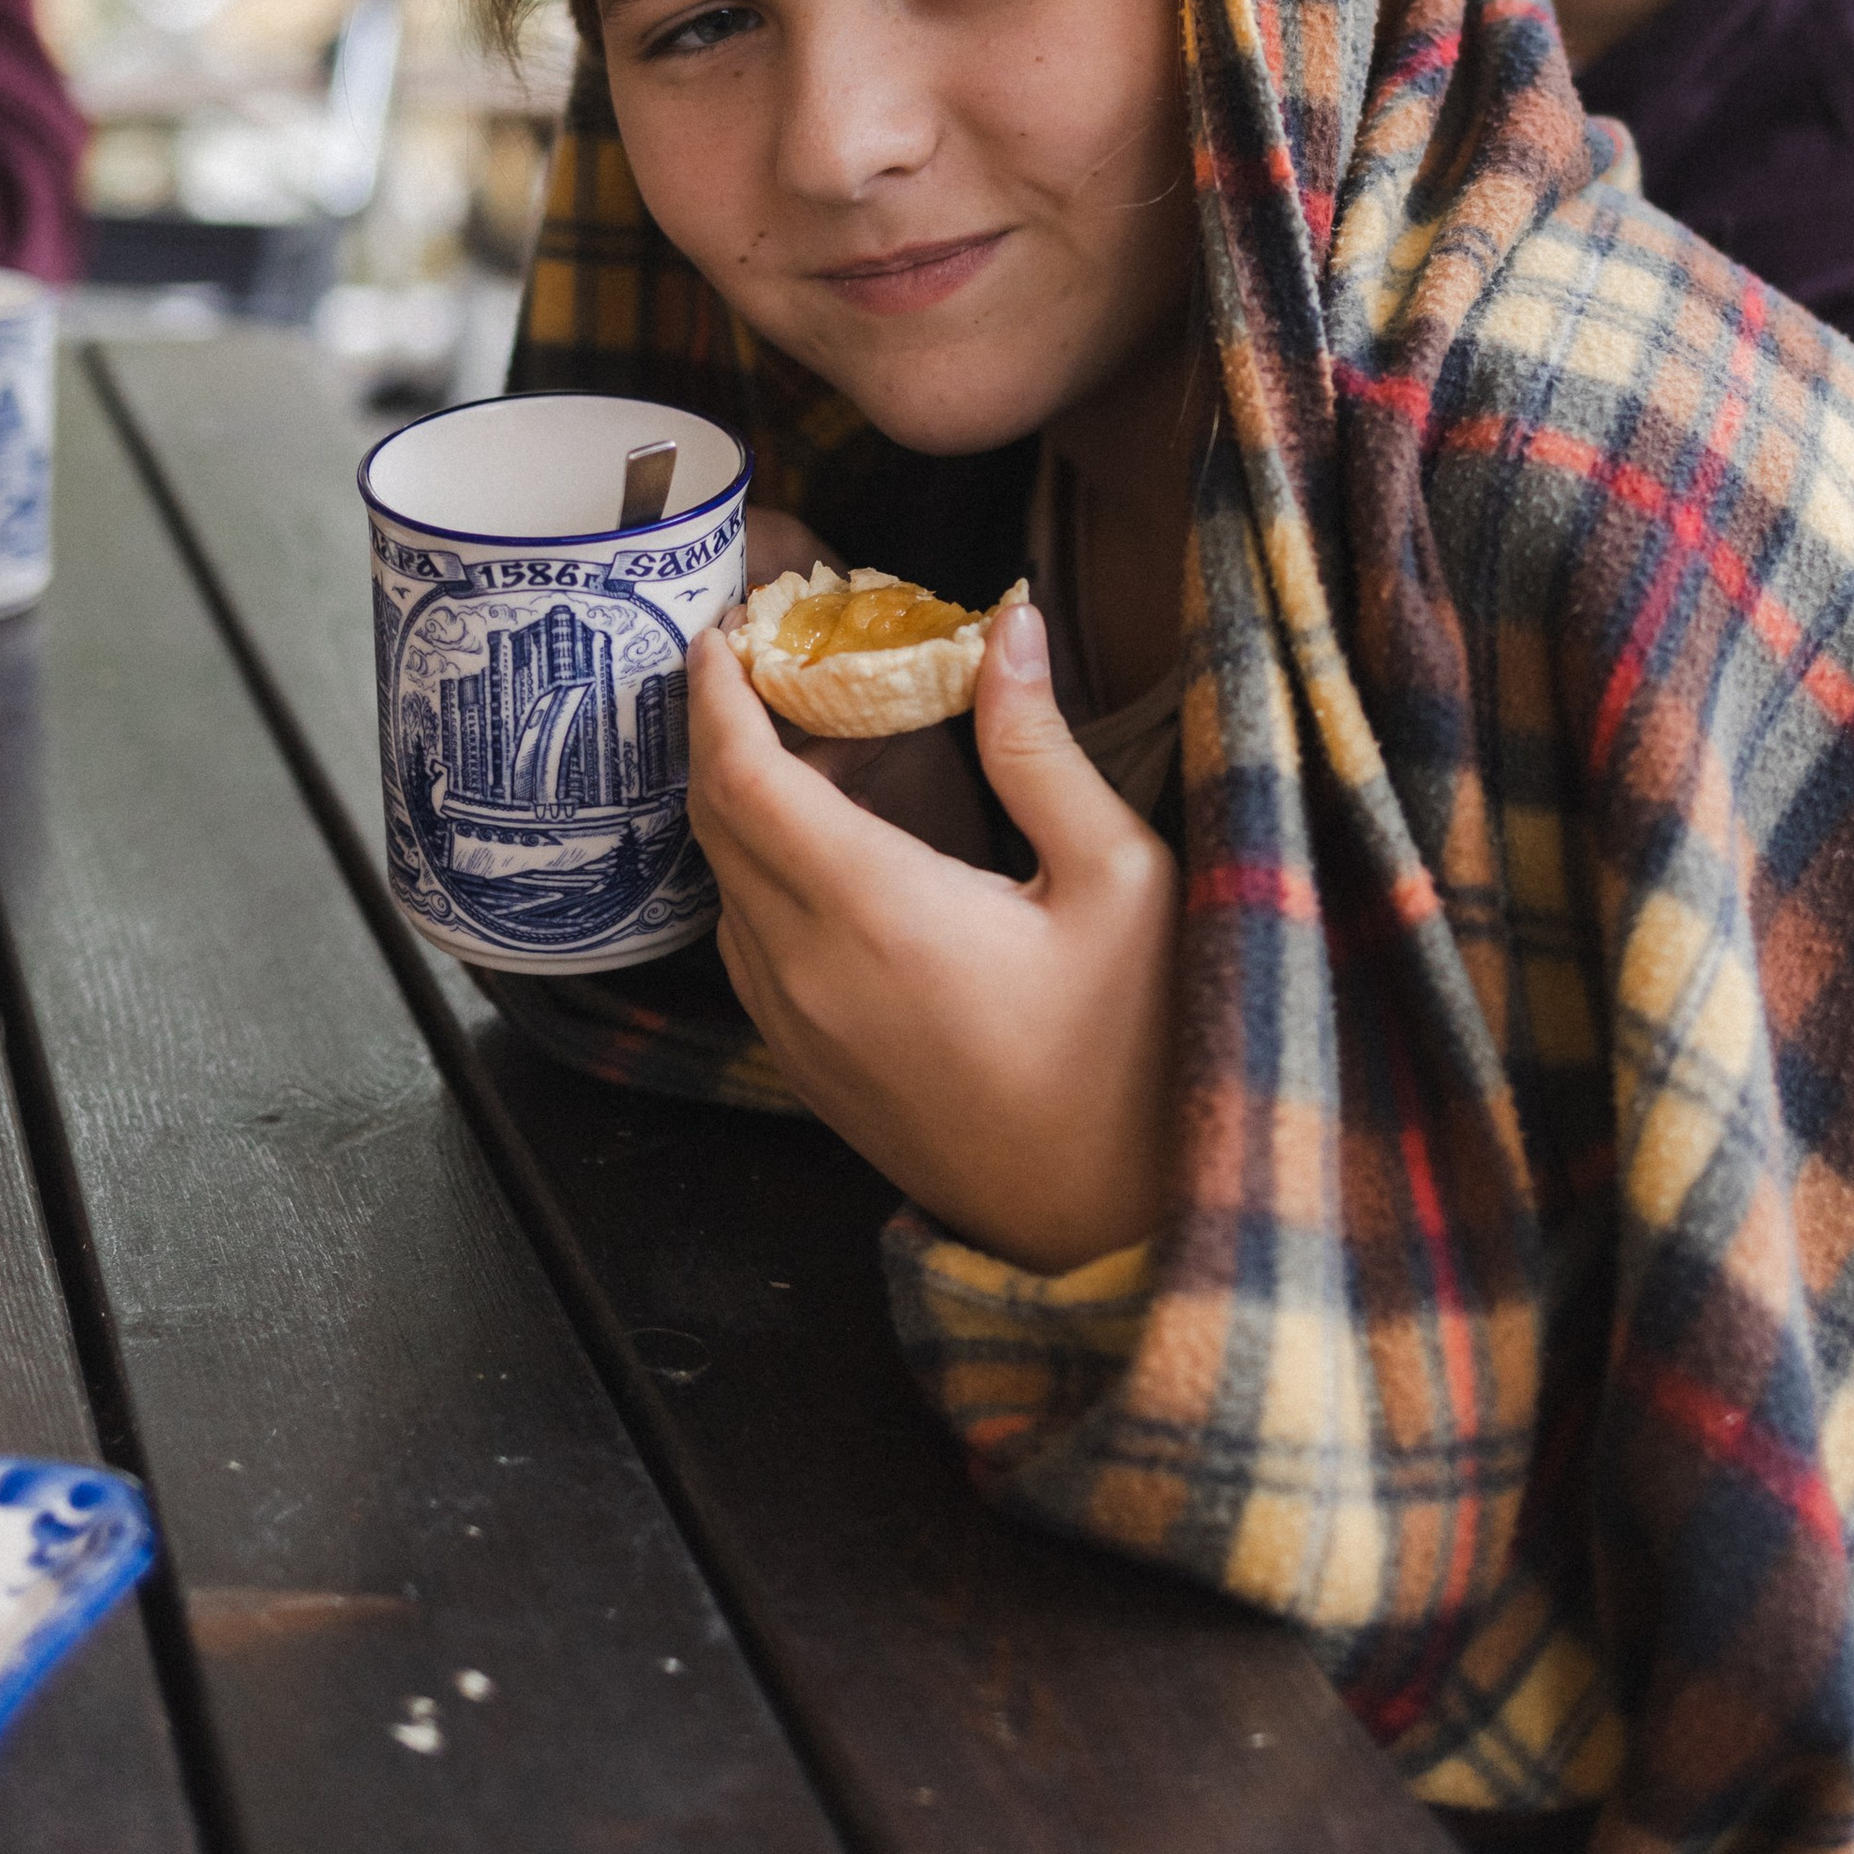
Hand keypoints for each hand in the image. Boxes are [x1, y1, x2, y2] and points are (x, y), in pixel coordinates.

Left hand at [687, 599, 1178, 1272]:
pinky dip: (759, 878)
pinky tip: (827, 851)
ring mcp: (799, 1031)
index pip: (743, 778)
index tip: (721, 629)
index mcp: (874, 912)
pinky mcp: (810, 1072)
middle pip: (714, 824)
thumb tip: (1006, 627)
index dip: (717, 694)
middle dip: (719, 731)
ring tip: (807, 742)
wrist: (1115, 1226)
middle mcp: (808, 973)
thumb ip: (1041, 749)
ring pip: (725, 889)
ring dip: (740, 807)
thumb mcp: (1119, 879)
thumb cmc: (1138, 1055)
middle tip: (762, 661)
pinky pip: (746, 950)